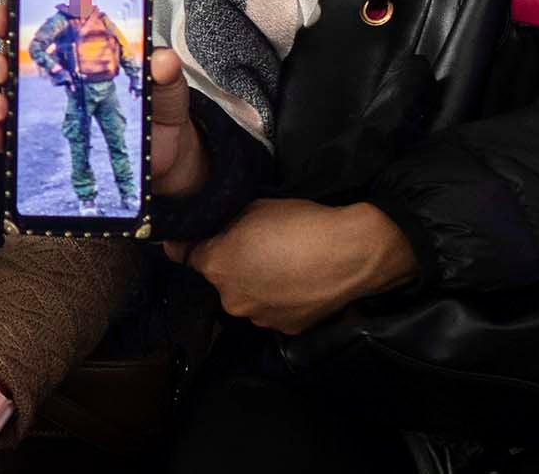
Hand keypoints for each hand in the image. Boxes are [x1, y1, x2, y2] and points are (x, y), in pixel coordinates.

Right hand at [0, 1, 210, 196]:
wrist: (164, 154)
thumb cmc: (158, 111)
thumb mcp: (166, 88)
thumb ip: (165, 73)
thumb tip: (162, 61)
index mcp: (79, 51)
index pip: (37, 26)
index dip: (10, 17)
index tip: (4, 20)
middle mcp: (53, 75)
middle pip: (3, 59)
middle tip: (2, 70)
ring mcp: (42, 108)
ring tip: (1, 107)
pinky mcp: (40, 139)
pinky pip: (7, 134)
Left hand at [162, 198, 417, 333]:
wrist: (351, 253)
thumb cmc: (299, 224)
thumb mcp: (251, 210)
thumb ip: (221, 226)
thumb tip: (204, 234)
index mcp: (216, 266)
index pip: (187, 256)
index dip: (196, 244)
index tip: (205, 237)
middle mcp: (231, 299)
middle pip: (219, 280)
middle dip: (230, 266)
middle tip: (255, 247)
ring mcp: (260, 319)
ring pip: (247, 298)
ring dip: (255, 285)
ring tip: (283, 266)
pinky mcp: (287, 330)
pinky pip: (273, 311)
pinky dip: (280, 300)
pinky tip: (298, 283)